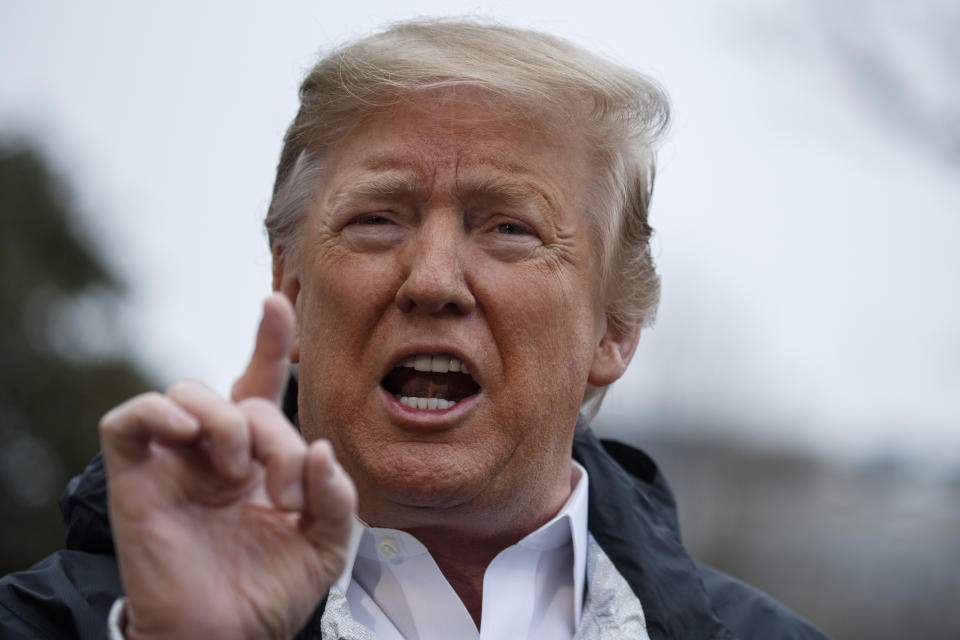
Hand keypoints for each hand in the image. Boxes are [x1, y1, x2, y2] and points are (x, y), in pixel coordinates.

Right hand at [100, 294, 355, 639]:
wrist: (226, 638)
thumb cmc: (271, 590)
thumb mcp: (327, 541)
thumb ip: (336, 493)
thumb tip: (319, 449)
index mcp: (259, 457)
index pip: (260, 385)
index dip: (268, 341)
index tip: (278, 302)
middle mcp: (216, 451)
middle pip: (242, 398)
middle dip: (275, 436)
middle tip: (285, 490)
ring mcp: (175, 461)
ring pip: (188, 392)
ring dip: (225, 423)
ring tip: (239, 474)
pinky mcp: (136, 477)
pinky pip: (129, 420)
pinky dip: (157, 412)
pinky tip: (188, 432)